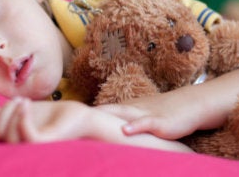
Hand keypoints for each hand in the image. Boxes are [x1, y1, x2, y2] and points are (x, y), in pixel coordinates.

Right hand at [0, 96, 91, 142]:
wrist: (77, 117)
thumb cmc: (49, 116)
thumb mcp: (22, 112)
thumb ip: (4, 114)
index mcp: (9, 144)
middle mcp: (18, 150)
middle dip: (0, 113)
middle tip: (18, 100)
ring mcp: (32, 149)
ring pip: (7, 136)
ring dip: (11, 112)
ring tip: (24, 101)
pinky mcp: (47, 144)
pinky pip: (27, 136)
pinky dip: (22, 118)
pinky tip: (26, 103)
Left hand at [0, 96, 193, 152]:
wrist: (191, 105)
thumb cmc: (161, 114)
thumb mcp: (133, 121)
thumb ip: (113, 125)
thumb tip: (91, 132)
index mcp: (116, 112)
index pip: (87, 116)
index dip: (68, 120)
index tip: (46, 123)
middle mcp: (124, 111)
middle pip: (97, 115)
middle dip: (75, 119)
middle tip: (55, 124)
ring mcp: (142, 114)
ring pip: (119, 117)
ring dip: (102, 121)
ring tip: (80, 125)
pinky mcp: (160, 121)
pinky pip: (147, 124)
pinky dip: (136, 127)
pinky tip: (125, 132)